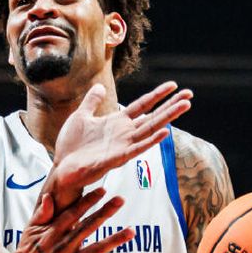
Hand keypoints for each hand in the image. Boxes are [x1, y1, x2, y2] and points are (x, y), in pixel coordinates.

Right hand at [2, 187, 138, 252]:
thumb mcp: (30, 231)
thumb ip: (42, 214)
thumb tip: (50, 196)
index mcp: (54, 234)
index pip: (73, 214)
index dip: (88, 201)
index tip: (102, 190)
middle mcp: (64, 248)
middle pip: (88, 228)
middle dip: (104, 213)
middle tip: (120, 199)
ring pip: (96, 251)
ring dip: (114, 241)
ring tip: (131, 231)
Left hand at [48, 81, 191, 204]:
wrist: (61, 168)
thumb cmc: (71, 146)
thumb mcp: (80, 117)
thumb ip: (91, 102)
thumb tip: (99, 86)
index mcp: (117, 122)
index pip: (142, 105)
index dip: (157, 95)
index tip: (173, 85)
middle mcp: (124, 133)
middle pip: (153, 116)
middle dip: (171, 105)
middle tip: (190, 94)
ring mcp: (122, 146)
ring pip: (150, 129)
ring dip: (168, 118)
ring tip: (185, 106)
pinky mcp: (116, 159)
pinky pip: (137, 149)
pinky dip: (151, 141)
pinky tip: (166, 133)